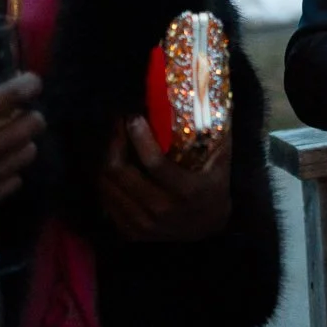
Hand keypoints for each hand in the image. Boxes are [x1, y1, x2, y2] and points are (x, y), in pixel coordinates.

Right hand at [0, 75, 43, 222]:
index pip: (7, 99)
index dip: (27, 85)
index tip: (31, 80)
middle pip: (27, 129)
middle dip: (31, 113)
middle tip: (22, 109)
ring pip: (26, 156)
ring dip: (24, 140)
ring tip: (10, 134)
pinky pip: (14, 182)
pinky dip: (11, 168)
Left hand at [99, 117, 233, 241]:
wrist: (208, 229)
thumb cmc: (213, 188)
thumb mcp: (222, 162)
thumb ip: (218, 133)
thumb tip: (209, 94)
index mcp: (186, 191)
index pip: (154, 163)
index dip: (138, 136)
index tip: (133, 117)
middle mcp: (162, 210)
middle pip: (120, 172)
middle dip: (114, 141)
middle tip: (118, 123)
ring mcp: (143, 224)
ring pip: (107, 186)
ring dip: (106, 157)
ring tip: (114, 139)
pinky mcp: (131, 232)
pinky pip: (105, 201)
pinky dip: (105, 180)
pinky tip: (112, 165)